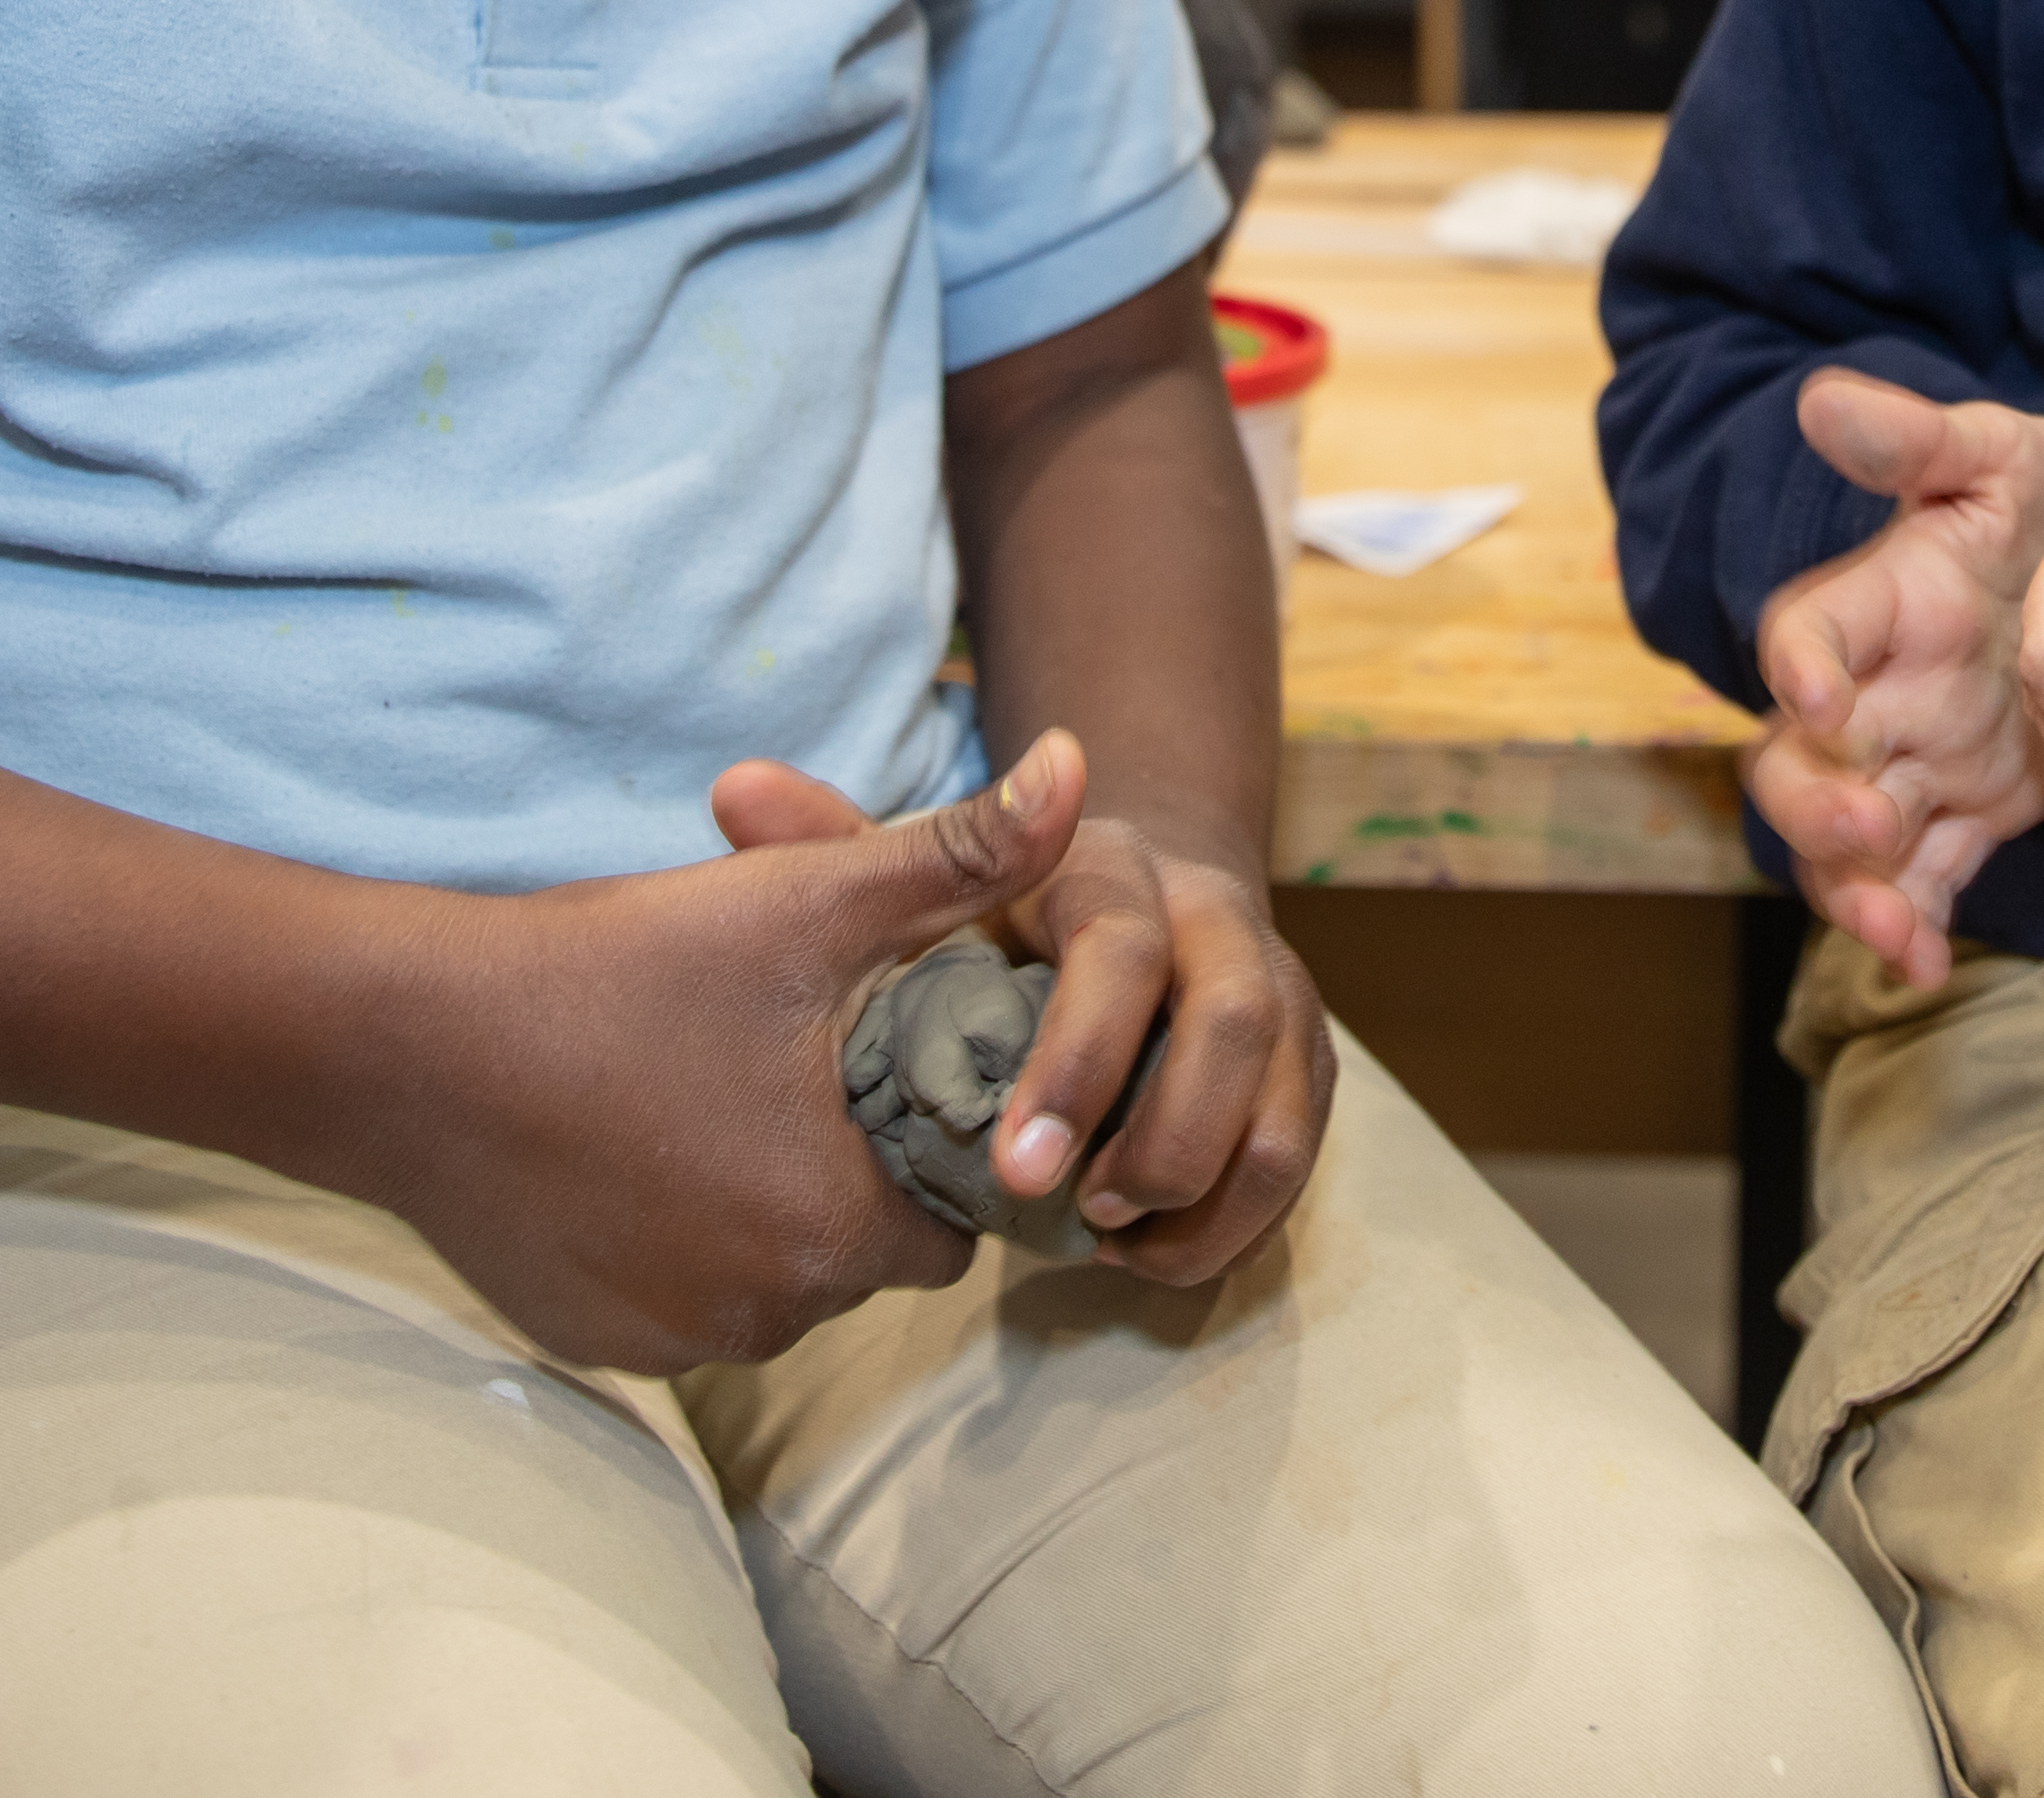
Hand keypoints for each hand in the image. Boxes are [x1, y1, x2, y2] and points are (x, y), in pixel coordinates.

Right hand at [326, 730, 1087, 1374]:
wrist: (402, 1046)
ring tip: (717, 1096)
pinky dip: (682, 1243)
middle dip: (856, 1172)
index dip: (939, 1136)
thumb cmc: (612, 965)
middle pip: (870, 1253)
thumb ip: (961, 855)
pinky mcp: (596, 1347)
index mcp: (838, 1225)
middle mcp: (766, 1314)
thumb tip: (1083, 768)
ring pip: (779, 1282)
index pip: (957, 1213)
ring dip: (771, 1210)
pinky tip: (642, 1149)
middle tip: (796, 1068)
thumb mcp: (801, 903)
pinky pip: (685, 1304)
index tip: (885, 1062)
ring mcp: (673, 1341)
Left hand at [723, 756, 1332, 1287]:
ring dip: (1202, 1197)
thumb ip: (838, 845)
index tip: (1010, 1168)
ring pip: (1287, 1110)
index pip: (1126, 949)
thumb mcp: (925, 875)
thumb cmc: (1000, 909)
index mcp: (1119, 871)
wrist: (1139, 903)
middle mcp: (1220, 923)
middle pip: (1237, 1026)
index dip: (1078, 1061)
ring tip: (1106, 1243)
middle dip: (1159, 1141)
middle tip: (1070, 1217)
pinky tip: (1146, 1255)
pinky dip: (1229, 1227)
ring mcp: (1283, 996)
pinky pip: (1298, 1165)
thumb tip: (734, 788)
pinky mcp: (1309, 1069)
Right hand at [1746, 369, 2043, 989]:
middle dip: (1814, 804)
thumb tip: (1821, 398)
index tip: (1822, 693)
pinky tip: (1930, 966)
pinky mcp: (1958, 811)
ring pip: (1845, 840)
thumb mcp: (1992, 455)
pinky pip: (1918, 880)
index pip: (1805, 630)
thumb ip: (1916, 439)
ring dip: (1856, 886)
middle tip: (1864, 824)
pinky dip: (1914, 925)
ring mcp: (1907, 759)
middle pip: (1794, 761)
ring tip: (1894, 928)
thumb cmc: (2028, 502)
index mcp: (1870, 603)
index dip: (1803, 664)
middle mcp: (1869, 693)